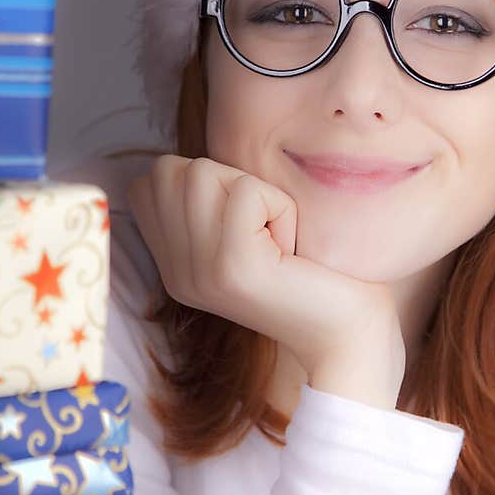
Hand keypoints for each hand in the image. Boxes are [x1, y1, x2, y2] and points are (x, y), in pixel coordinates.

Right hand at [127, 155, 405, 389]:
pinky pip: (247, 192)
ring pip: (203, 173)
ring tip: (276, 236)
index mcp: (173, 264)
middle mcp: (175, 273)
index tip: (245, 223)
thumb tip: (192, 162)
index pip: (148, 182)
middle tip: (263, 228)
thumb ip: (209, 201)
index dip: (204, 181)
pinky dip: (280, 207)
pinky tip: (291, 247)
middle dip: (228, 180)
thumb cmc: (309, 268)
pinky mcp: (231, 268)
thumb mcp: (243, 231)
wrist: (345, 331)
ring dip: (256, 192)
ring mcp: (198, 273)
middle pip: (171, 170)